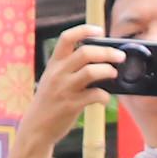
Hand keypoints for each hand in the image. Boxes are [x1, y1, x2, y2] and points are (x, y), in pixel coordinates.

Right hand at [5, 26, 123, 157]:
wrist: (36, 128)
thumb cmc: (49, 102)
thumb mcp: (52, 79)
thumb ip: (69, 68)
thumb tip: (99, 61)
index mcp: (54, 63)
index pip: (67, 37)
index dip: (85, 30)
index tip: (100, 31)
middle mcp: (58, 73)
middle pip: (86, 52)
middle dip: (107, 52)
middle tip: (120, 56)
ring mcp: (64, 89)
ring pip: (91, 72)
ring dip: (108, 71)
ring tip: (114, 74)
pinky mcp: (71, 105)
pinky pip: (94, 95)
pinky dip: (104, 96)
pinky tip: (105, 99)